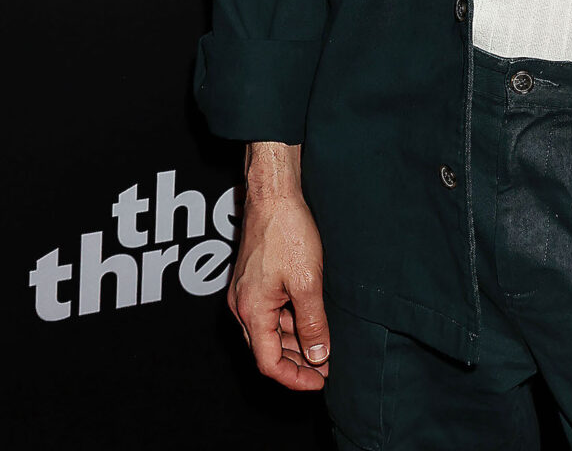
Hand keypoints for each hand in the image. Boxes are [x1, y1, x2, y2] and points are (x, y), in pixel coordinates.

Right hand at [228, 185, 330, 390]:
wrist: (273, 194)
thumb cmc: (287, 232)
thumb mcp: (308, 282)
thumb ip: (313, 324)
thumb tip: (318, 357)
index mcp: (251, 312)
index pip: (269, 364)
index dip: (295, 378)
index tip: (321, 381)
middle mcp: (241, 306)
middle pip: (266, 350)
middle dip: (296, 363)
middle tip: (325, 367)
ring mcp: (244, 292)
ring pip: (268, 331)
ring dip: (294, 342)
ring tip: (322, 345)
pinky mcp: (251, 280)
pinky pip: (268, 312)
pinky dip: (288, 322)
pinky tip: (308, 318)